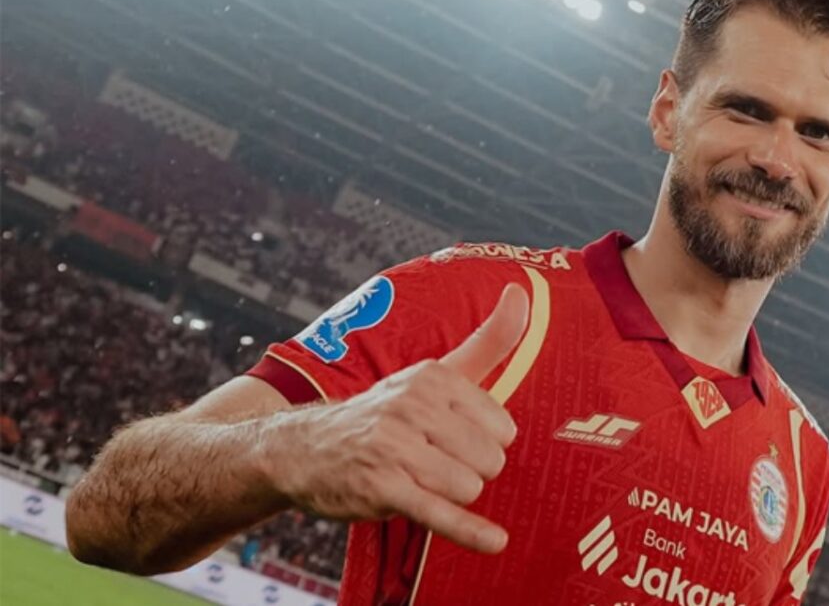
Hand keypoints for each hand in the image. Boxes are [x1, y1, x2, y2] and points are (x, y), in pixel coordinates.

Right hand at [263, 283, 528, 552]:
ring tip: (420, 481)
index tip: (455, 440)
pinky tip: (494, 540)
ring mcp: (394, 447)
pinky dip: (470, 531)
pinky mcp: (381, 487)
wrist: (302, 449)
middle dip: (471, 472)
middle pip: (490, 460)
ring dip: (452, 496)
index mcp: (433, 377)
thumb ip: (486, 341)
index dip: (484, 444)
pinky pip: (441, 513)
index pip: (502, 427)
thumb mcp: (435, 372)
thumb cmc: (386, 413)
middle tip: (433, 463)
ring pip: (469, 486)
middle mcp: (412, 406)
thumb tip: (521, 293)